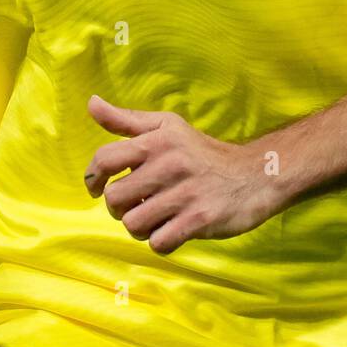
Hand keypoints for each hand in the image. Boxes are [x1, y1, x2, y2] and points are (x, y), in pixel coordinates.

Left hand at [84, 94, 279, 254]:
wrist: (255, 174)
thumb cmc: (202, 152)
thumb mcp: (167, 127)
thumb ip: (126, 120)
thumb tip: (91, 103)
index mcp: (157, 140)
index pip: (104, 158)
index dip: (93, 178)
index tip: (98, 188)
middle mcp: (168, 164)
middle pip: (115, 199)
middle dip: (120, 209)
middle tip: (136, 205)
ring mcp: (184, 193)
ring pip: (133, 224)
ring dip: (141, 228)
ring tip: (156, 218)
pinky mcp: (199, 219)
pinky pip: (159, 242)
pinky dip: (162, 242)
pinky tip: (173, 230)